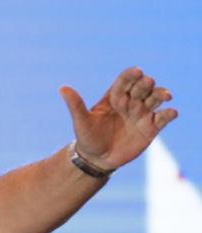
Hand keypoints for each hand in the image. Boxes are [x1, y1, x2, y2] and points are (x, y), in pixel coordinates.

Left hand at [59, 66, 177, 171]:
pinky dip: (169, 114)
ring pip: (156, 99)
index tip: (137, 71)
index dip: (131, 75)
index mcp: (114, 97)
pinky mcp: (151, 128)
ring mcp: (142, 114)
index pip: (125, 81)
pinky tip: (171, 112)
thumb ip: (75, 104)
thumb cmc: (87, 138)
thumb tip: (61, 88)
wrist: (97, 160)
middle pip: (142, 87)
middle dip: (146, 84)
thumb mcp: (80, 122)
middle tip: (147, 83)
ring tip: (165, 95)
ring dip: (161, 94)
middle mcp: (130, 102)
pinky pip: (163, 118)